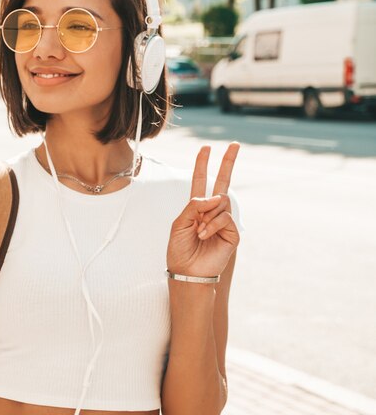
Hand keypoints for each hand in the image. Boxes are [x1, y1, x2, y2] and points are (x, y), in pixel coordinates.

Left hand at [166, 143, 239, 278]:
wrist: (188, 271)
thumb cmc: (180, 249)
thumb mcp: (179, 223)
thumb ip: (194, 205)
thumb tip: (216, 196)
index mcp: (196, 207)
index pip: (201, 182)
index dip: (203, 165)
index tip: (206, 148)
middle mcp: (212, 211)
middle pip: (222, 182)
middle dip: (228, 162)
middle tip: (235, 144)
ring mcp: (223, 220)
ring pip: (221, 201)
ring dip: (207, 215)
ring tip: (199, 232)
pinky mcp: (233, 232)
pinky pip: (224, 217)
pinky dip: (212, 225)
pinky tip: (205, 235)